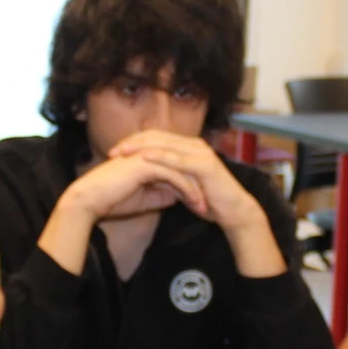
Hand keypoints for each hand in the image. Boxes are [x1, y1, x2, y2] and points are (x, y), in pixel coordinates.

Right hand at [57, 146, 202, 226]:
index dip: (192, 184)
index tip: (203, 201)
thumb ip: (162, 194)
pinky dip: (186, 189)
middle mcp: (150, 153)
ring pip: (181, 169)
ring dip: (196, 188)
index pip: (177, 167)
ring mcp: (148, 156)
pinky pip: (173, 175)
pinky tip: (194, 202)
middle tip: (211, 203)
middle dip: (199, 185)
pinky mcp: (146, 164)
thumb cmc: (112, 199)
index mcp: (148, 157)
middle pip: (183, 165)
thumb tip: (178, 196)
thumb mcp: (145, 199)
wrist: (90, 200)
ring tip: (205, 207)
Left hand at [105, 131, 261, 233]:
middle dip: (133, 143)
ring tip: (123, 152)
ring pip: (165, 144)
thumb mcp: (182, 186)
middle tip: (113, 151)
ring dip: (141, 147)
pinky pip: (178, 158)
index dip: (134, 143)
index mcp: (188, 147)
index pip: (156, 138)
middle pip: (157, 137)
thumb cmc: (209, 200)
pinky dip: (160, 157)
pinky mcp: (204, 164)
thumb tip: (147, 178)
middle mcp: (193, 145)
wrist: (234, 211)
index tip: (114, 152)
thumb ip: (166, 177)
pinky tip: (144, 158)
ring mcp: (200, 152)